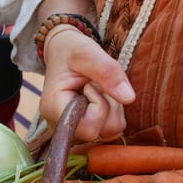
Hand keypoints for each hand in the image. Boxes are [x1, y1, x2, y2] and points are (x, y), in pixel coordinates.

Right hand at [39, 26, 135, 142]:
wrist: (63, 51)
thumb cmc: (72, 50)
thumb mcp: (87, 53)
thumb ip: (107, 72)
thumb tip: (129, 98)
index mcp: (53, 109)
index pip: (88, 128)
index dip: (99, 106)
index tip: (89, 84)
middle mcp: (60, 125)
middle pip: (102, 132)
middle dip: (108, 105)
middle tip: (94, 84)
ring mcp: (71, 130)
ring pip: (110, 131)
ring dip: (112, 107)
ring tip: (97, 88)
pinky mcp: (82, 129)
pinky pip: (110, 129)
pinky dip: (112, 111)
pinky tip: (99, 96)